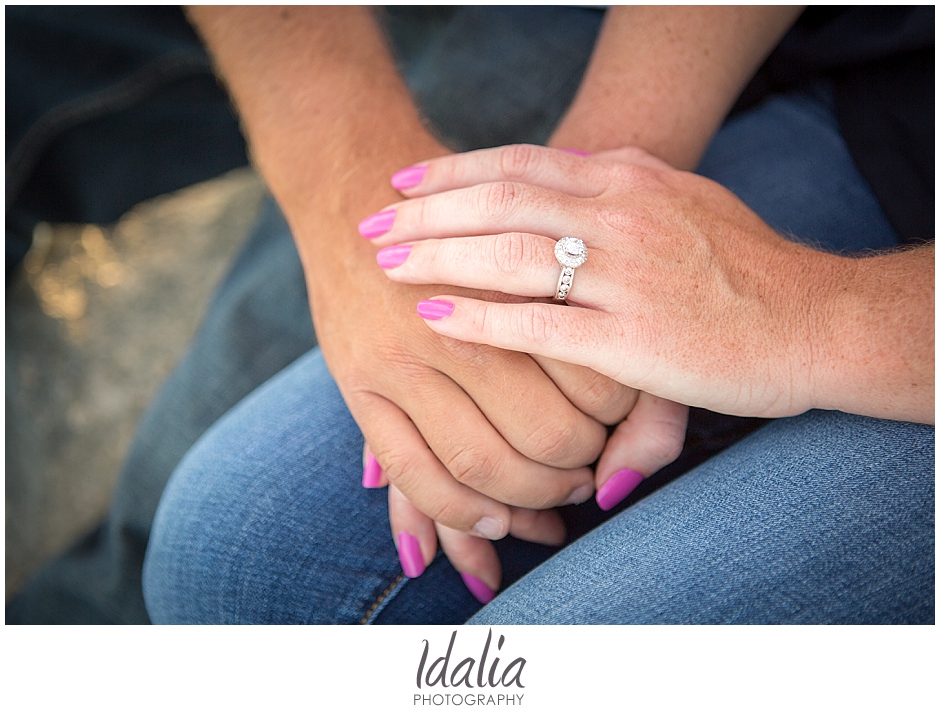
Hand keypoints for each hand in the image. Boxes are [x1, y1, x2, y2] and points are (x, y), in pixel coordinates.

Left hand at [369, 143, 841, 418]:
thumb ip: (619, 189)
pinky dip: (480, 318)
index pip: (521, 163)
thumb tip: (563, 179)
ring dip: (440, 256)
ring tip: (388, 265)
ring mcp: (626, 273)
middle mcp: (621, 213)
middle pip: (501, 199)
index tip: (404, 184)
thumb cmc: (746, 267)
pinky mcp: (633, 337)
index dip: (454, 172)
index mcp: (628, 178)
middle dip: (428, 212)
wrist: (816, 319)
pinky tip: (435, 317)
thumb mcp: (680, 201)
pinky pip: (539, 323)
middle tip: (374, 225)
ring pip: (509, 252)